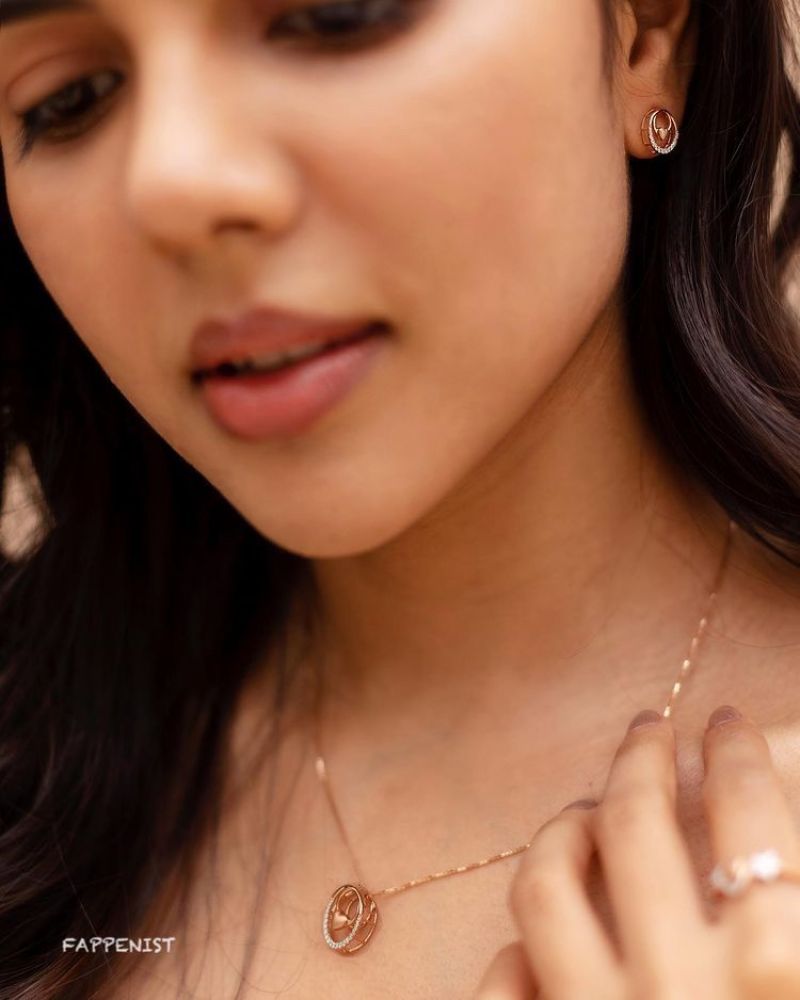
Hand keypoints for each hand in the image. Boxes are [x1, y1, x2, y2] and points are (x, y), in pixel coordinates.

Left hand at [474, 706, 799, 998]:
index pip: (747, 811)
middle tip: (646, 728)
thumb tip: (755, 842)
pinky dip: (513, 960)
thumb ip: (784, 902)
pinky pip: (505, 989)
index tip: (724, 724)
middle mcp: (680, 987)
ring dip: (562, 836)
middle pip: (633, 824)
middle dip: (639, 758)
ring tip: (581, 814)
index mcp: (777, 964)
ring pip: (545, 889)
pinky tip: (528, 948)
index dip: (735, 752)